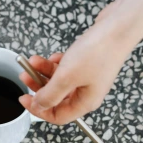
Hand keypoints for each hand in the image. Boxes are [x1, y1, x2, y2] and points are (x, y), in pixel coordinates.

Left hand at [18, 21, 132, 124]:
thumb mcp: (66, 77)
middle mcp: (88, 92)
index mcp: (86, 102)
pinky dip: (56, 63)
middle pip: (57, 97)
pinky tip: (54, 56)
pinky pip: (66, 68)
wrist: (118, 27)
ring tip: (33, 61)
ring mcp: (88, 77)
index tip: (24, 98)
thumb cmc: (98, 52)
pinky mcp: (88, 63)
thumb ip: (49, 95)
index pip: (58, 116)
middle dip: (39, 87)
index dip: (39, 110)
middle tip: (26, 76)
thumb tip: (38, 106)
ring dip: (44, 72)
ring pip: (60, 81)